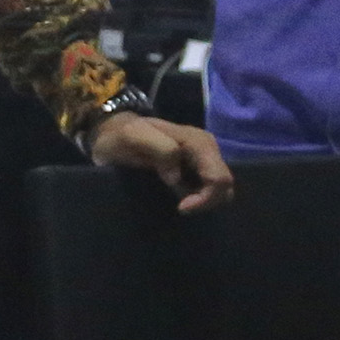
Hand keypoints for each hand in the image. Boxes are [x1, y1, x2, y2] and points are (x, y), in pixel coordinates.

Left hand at [89, 109, 234, 212]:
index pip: (219, 178)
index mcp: (197, 142)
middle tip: (181, 208)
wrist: (114, 132)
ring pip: (222, 189)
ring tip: (181, 203)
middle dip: (207, 201)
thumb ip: (159, 149)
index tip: (181, 207)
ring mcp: (204, 158)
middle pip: (225, 185)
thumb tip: (176, 177)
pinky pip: (211, 188)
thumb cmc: (122, 135)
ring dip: (205, 201)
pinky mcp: (197, 168)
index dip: (205, 198)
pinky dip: (201, 198)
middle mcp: (207, 148)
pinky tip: (182, 198)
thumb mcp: (134, 136)